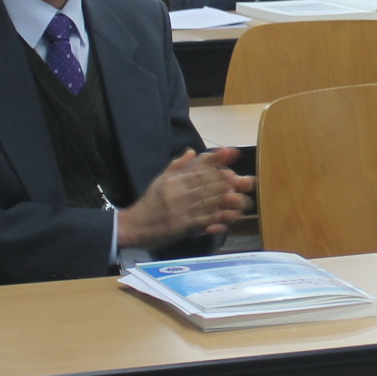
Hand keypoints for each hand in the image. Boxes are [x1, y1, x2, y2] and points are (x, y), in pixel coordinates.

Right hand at [120, 148, 251, 248]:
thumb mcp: (160, 179)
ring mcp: (181, 208)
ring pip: (209, 201)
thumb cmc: (149, 202)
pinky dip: (218, 217)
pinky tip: (229, 216)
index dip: (217, 161)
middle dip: (227, 182)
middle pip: (208, 183)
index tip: (232, 154)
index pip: (199, 168)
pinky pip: (204, 219)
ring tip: (241, 198)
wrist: (134, 225)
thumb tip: (192, 150)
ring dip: (227, 200)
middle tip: (242, 182)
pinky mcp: (182, 225)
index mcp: (174, 180)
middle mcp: (178, 192)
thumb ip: (177, 165)